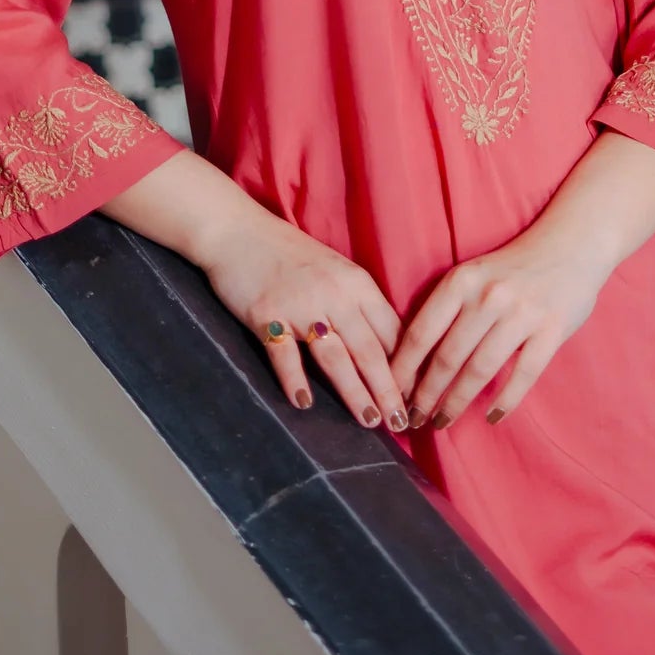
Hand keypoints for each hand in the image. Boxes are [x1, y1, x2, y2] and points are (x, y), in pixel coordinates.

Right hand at [199, 211, 410, 432]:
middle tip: (400, 424)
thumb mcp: (335, 272)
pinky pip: (284, 353)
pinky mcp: (266, 313)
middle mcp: (333, 294)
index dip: (406, 367)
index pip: (392, 331)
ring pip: (335, 356)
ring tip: (369, 421)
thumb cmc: (289, 254)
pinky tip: (304, 402)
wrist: (238, 230)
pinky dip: (294, 379)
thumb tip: (387, 350)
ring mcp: (299, 305)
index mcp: (356, 283)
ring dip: (354, 392)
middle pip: (369, 349)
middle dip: (388, 390)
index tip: (416, 397)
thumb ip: (359, 305)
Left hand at [389, 228, 612, 430]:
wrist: (571, 243)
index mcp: (462, 280)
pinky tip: (491, 416)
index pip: (421, 332)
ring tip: (443, 422)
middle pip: (447, 357)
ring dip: (457, 402)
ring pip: (480, 370)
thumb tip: (415, 359)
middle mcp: (488, 297)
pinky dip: (505, 401)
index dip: (403, 368)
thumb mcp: (473, 274)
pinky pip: (523, 375)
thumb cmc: (513, 267)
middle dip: (426, 394)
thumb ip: (449, 308)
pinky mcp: (551, 330)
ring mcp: (521, 314)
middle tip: (412, 419)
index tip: (392, 392)